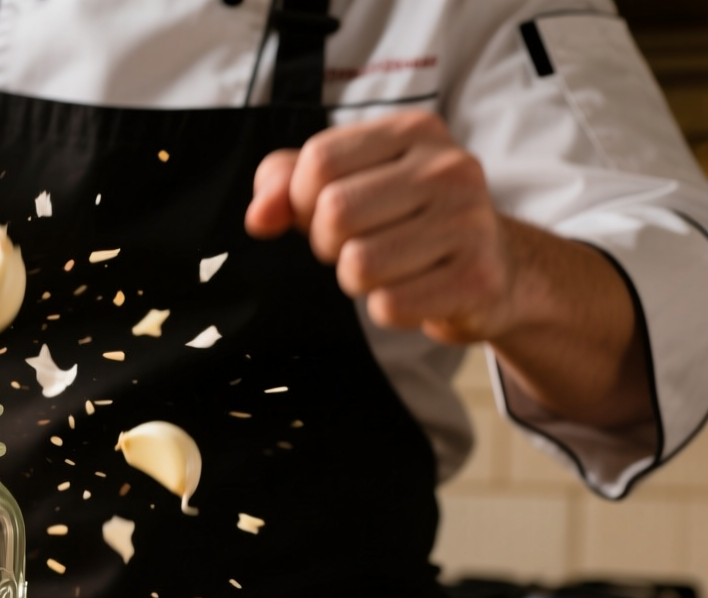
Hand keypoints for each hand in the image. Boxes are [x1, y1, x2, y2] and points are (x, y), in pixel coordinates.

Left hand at [244, 111, 511, 344]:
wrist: (494, 267)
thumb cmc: (404, 220)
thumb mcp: (345, 182)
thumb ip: (285, 184)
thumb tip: (258, 217)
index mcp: (414, 131)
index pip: (318, 163)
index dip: (303, 201)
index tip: (327, 213)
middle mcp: (450, 168)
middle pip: (334, 213)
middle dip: (328, 244)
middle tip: (359, 246)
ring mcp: (470, 222)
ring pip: (358, 265)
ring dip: (357, 279)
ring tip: (390, 267)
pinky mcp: (478, 278)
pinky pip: (389, 305)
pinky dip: (388, 309)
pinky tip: (416, 290)